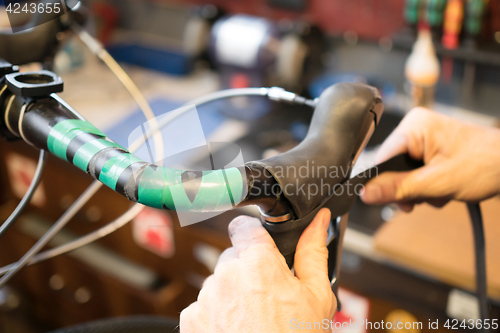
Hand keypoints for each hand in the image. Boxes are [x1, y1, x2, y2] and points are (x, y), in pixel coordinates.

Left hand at [180, 208, 335, 332]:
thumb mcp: (317, 296)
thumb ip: (313, 252)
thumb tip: (318, 221)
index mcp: (258, 262)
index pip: (244, 226)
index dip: (253, 235)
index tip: (259, 245)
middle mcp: (227, 274)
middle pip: (232, 257)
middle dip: (247, 270)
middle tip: (266, 296)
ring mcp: (207, 297)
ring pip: (219, 281)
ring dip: (231, 292)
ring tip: (252, 319)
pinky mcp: (192, 319)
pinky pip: (203, 304)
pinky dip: (216, 313)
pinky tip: (236, 330)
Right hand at [361, 107, 499, 210]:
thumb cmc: (485, 164)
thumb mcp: (436, 182)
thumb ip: (397, 189)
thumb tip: (365, 194)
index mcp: (413, 126)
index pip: (381, 158)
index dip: (381, 182)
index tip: (381, 200)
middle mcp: (416, 128)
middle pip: (392, 167)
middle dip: (407, 188)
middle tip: (422, 199)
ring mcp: (424, 138)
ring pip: (404, 173)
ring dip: (420, 190)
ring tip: (441, 192)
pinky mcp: (432, 149)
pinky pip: (416, 172)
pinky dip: (427, 186)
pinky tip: (443, 189)